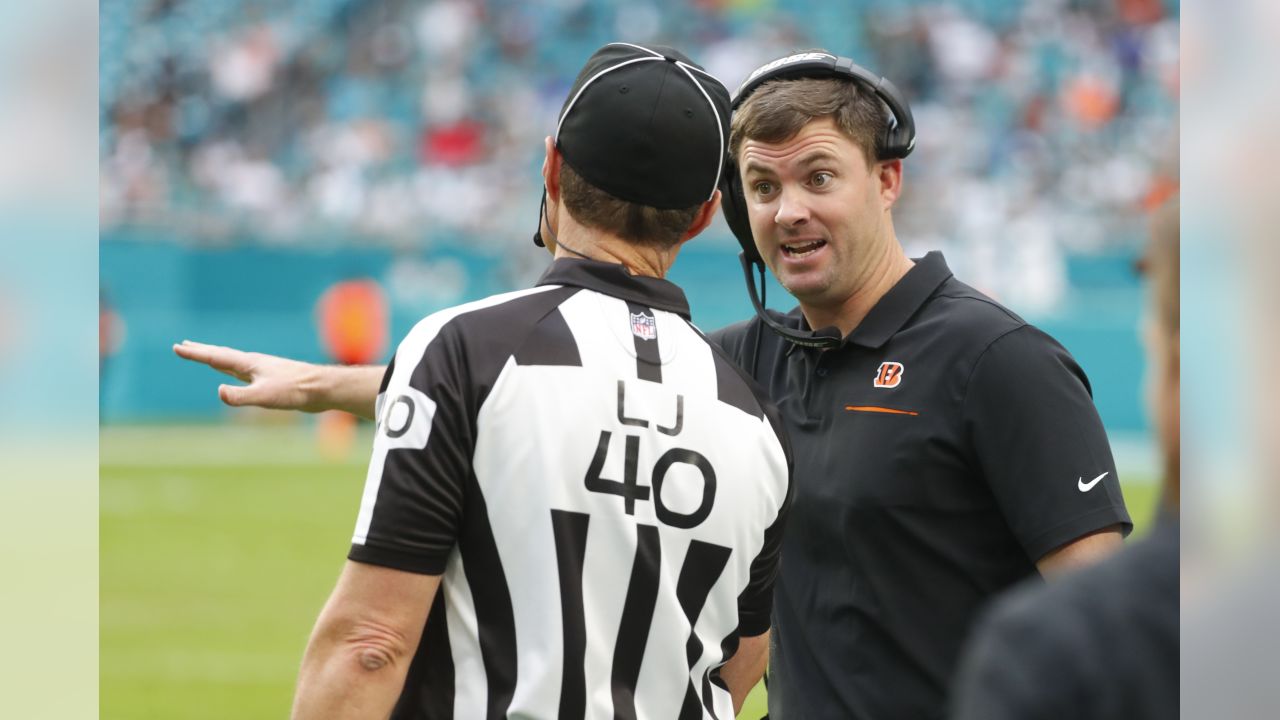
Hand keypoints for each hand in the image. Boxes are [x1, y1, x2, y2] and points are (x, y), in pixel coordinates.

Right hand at [173, 340, 321, 411]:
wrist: (322, 389)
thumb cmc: (295, 391)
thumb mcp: (264, 396)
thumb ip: (240, 396)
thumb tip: (218, 392)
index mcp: (248, 364)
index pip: (215, 357)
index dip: (195, 354)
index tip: (177, 347)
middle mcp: (254, 364)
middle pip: (222, 355)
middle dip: (202, 351)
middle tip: (184, 345)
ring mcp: (264, 370)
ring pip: (234, 362)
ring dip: (217, 358)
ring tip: (208, 356)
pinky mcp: (273, 379)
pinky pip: (245, 372)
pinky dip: (234, 370)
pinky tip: (238, 375)